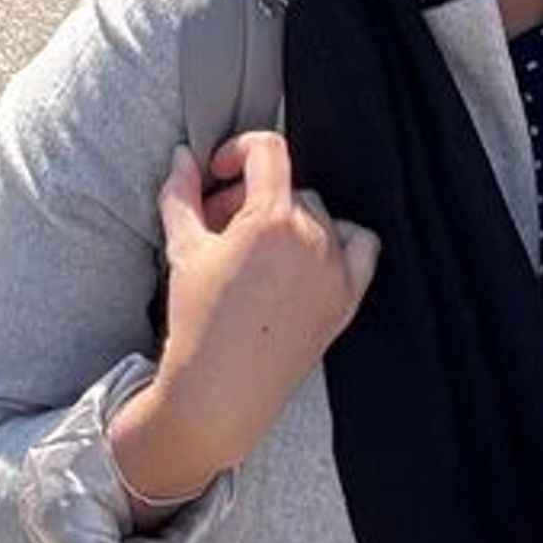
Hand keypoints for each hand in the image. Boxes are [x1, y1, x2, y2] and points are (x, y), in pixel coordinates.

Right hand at [111, 131, 378, 517]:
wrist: (221, 391)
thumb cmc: (198, 321)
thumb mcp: (182, 249)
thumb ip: (181, 195)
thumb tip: (182, 158)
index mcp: (272, 220)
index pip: (269, 151)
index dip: (239, 150)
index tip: (220, 171)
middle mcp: (313, 239)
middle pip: (287, 189)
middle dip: (250, 198)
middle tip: (220, 227)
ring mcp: (336, 270)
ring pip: (319, 215)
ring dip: (288, 221)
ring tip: (256, 251)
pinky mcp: (348, 298)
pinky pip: (361, 247)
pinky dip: (340, 241)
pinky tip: (309, 256)